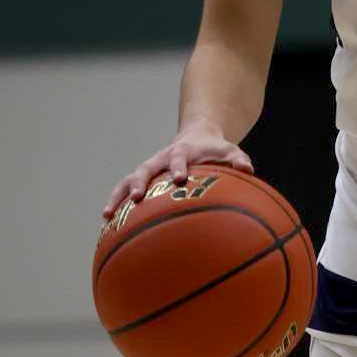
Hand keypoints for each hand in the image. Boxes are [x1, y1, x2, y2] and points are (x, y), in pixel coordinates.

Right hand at [101, 119, 253, 217]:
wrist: (197, 136)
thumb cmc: (214, 149)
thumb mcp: (229, 150)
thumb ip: (238, 159)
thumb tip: (248, 170)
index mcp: (182, 152)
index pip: (178, 158)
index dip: (178, 167)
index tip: (179, 178)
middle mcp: (161, 159)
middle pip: (146, 168)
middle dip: (140, 181)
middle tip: (136, 197)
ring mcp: (150, 168)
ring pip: (129, 179)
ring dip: (119, 194)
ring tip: (108, 213)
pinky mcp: (143, 177)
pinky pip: (125, 188)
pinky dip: (116, 201)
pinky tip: (107, 220)